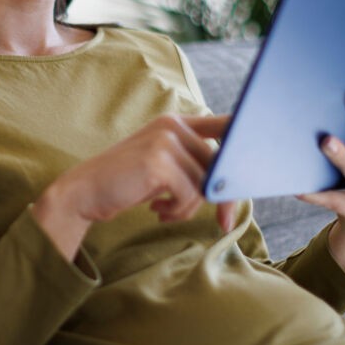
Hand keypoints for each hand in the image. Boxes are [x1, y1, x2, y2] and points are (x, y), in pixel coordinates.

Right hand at [32, 114, 233, 260]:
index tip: (260, 172)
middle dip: (224, 198)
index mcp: (176, 121)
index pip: (226, 126)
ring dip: (189, 207)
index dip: (245, 146)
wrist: (84, 191)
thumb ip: (193, 163)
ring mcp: (165, 140)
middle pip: (221, 164)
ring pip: (204, 183)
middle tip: (223, 222)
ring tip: (165, 210)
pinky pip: (189, 194)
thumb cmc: (126, 182)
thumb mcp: (162, 165)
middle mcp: (173, 125)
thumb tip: (236, 180)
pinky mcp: (159, 161)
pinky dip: (177, 210)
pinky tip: (156, 210)